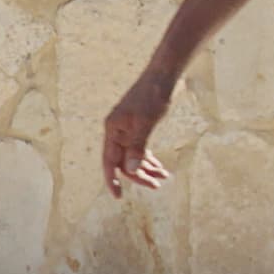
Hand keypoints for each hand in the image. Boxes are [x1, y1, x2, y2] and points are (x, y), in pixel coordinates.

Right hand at [101, 69, 177, 194]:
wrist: (162, 76)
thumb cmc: (153, 97)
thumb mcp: (146, 123)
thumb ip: (137, 147)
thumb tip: (128, 170)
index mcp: (113, 130)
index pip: (110, 161)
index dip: (112, 180)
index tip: (118, 197)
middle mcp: (117, 131)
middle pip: (123, 161)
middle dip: (138, 175)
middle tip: (156, 185)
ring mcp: (127, 129)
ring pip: (132, 156)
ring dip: (146, 169)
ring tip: (163, 178)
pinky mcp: (138, 127)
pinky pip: (140, 149)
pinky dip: (149, 159)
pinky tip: (160, 167)